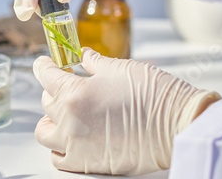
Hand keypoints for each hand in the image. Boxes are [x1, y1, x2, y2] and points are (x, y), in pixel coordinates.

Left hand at [33, 48, 220, 174]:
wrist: (178, 125)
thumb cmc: (154, 95)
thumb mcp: (120, 68)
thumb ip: (94, 63)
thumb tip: (83, 56)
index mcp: (75, 93)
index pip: (45, 75)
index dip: (44, 66)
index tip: (45, 64)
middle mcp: (69, 121)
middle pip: (46, 101)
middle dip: (54, 90)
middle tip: (69, 85)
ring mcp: (75, 146)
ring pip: (45, 132)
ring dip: (51, 120)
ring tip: (65, 113)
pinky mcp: (86, 164)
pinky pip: (57, 157)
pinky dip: (59, 146)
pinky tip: (71, 136)